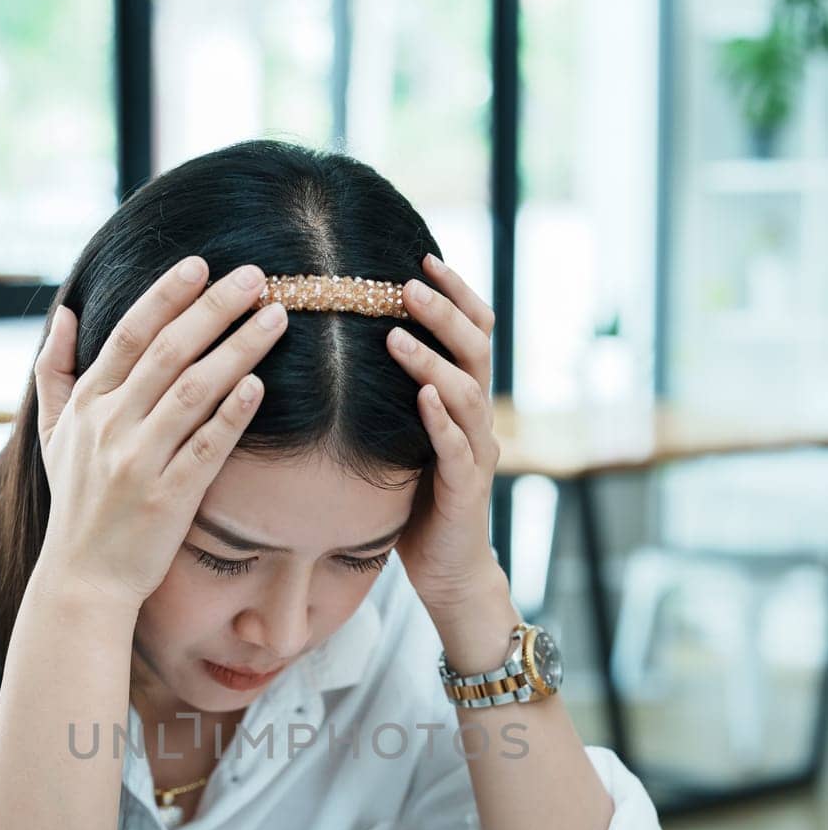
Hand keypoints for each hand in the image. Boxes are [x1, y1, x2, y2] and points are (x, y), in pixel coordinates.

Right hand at [31, 259, 287, 609]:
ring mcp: (138, 462)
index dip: (165, 296)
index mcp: (87, 405)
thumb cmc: (77, 505)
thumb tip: (64, 312)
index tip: (201, 264)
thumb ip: (55, 372)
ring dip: (235, 349)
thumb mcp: (52, 436)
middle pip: (167, 353)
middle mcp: (110, 427)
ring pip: (191, 391)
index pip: (128, 335)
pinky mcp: (167, 499)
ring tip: (274, 318)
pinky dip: (230, 415)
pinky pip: (204, 448)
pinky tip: (258, 385)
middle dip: (213, 309)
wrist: (83, 580)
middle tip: (255, 276)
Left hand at [386, 254, 506, 618]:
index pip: (474, 333)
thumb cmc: (419, 503)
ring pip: (466, 393)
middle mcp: (479, 420)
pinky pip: (457, 449)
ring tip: (396, 333)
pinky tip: (421, 397)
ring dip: (431, 359)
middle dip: (443, 312)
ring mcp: (476, 454)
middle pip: (475, 350)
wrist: (450, 571)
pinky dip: (441, 421)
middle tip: (406, 283)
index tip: (422, 258)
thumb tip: (349, 345)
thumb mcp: (405, 439)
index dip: (456, 293)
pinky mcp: (465, 491)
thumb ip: (394, 397)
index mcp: (466, 402)